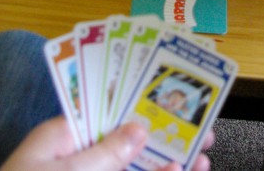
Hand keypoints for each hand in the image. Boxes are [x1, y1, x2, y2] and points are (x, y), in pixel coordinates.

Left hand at [0, 117, 212, 170]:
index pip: (106, 109)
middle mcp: (75, 158)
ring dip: (167, 163)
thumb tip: (139, 128)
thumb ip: (104, 153)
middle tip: (201, 132)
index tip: (174, 100)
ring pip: (132, 167)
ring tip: (201, 158)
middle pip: (127, 140)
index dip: (142, 103)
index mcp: (62, 137)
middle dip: (165, 137)